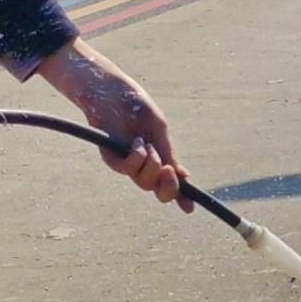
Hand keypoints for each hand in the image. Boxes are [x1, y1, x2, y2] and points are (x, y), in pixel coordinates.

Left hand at [38, 40, 180, 199]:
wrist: (114, 92)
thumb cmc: (137, 108)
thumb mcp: (159, 131)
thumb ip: (170, 154)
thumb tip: (185, 177)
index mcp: (158, 158)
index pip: (170, 182)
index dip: (180, 197)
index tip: (189, 209)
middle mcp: (143, 165)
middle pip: (157, 190)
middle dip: (168, 187)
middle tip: (169, 171)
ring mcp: (127, 163)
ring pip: (144, 182)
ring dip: (150, 164)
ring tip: (145, 143)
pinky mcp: (111, 158)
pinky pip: (127, 169)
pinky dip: (136, 158)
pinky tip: (136, 142)